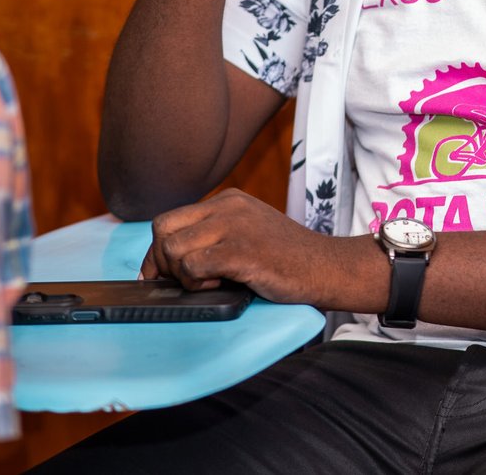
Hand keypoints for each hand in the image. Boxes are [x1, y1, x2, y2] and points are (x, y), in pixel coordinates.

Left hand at [139, 188, 329, 303]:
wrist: (326, 267)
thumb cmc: (287, 259)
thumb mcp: (248, 232)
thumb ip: (214, 236)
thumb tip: (166, 262)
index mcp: (228, 200)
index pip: (169, 220)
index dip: (158, 252)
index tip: (159, 275)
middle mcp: (228, 206)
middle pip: (163, 230)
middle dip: (163, 262)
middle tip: (183, 282)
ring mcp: (235, 226)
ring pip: (174, 250)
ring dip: (183, 276)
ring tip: (210, 283)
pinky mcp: (242, 251)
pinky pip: (194, 266)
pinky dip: (198, 283)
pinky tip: (220, 285)